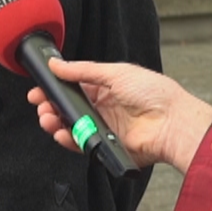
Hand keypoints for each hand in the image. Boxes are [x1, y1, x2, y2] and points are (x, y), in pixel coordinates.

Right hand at [28, 58, 211, 170]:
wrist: (172, 122)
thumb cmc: (154, 93)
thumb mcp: (115, 73)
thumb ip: (83, 70)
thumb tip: (56, 64)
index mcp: (106, 86)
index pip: (73, 86)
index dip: (55, 88)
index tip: (39, 89)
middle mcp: (103, 107)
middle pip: (69, 108)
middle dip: (51, 106)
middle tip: (41, 105)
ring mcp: (104, 127)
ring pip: (72, 126)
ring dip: (55, 122)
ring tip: (48, 118)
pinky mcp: (107, 145)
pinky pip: (82, 144)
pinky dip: (69, 140)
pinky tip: (61, 134)